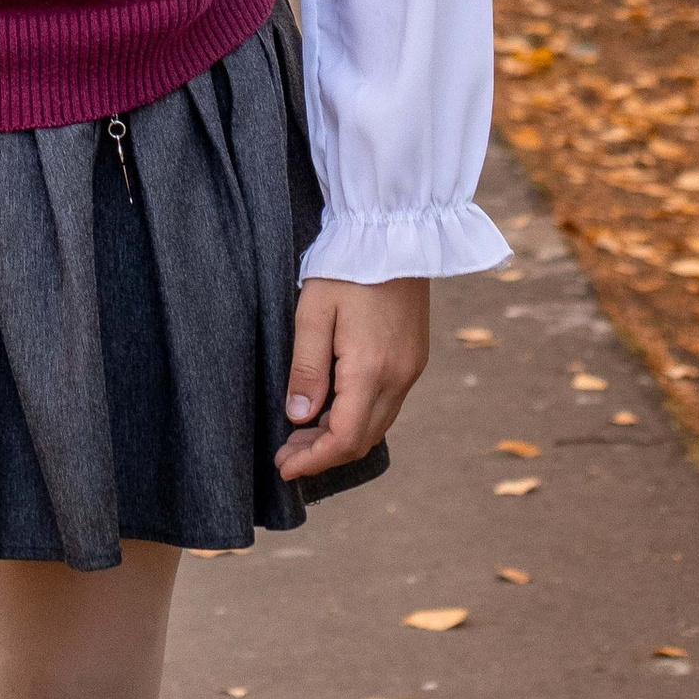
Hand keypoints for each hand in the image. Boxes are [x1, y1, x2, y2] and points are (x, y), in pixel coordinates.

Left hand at [276, 274, 428, 481]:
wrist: (393, 231)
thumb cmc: (347, 266)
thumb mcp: (313, 312)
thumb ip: (306, 369)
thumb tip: (298, 417)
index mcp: (371, 370)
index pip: (344, 438)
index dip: (314, 460)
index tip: (284, 467)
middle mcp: (399, 377)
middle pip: (363, 439)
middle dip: (323, 454)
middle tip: (287, 453)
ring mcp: (411, 368)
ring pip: (377, 424)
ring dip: (342, 437)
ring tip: (303, 435)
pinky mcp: (414, 357)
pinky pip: (387, 404)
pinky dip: (360, 417)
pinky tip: (333, 408)